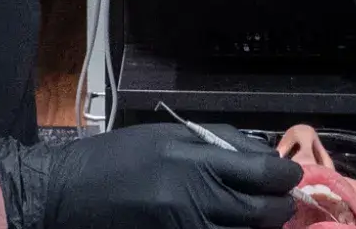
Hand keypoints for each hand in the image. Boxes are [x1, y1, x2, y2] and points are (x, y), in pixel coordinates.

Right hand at [0, 123, 302, 228]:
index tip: (289, 175)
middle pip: (262, 213)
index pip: (262, 173)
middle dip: (280, 208)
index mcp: (193, 162)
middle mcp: (196, 201)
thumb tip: (261, 155)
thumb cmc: (115, 159)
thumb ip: (215, 142)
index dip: (285, 176)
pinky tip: (227, 225)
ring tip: (258, 218)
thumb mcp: (164, 136)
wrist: (66, 196)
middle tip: (282, 203)